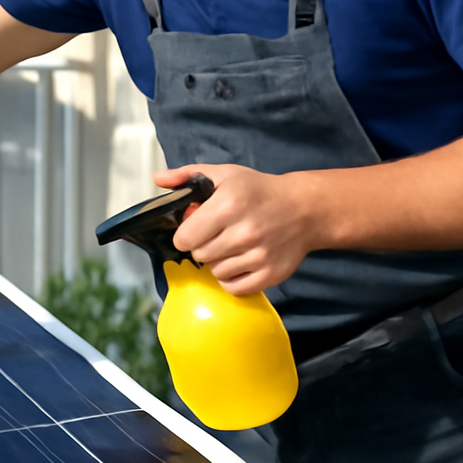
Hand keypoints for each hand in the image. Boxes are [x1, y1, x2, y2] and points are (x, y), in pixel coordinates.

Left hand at [153, 164, 322, 294]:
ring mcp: (259, 255)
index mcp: (228, 205)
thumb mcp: (224, 174)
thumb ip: (187, 175)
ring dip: (218, 261)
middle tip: (217, 235)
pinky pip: (234, 288)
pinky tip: (239, 262)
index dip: (186, 233)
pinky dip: (232, 279)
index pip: (185, 237)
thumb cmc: (258, 190)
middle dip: (202, 246)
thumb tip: (158, 178)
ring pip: (216, 272)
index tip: (195, 228)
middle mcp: (243, 232)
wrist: (304, 209)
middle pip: (199, 255)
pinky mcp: (271, 274)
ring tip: (231, 246)